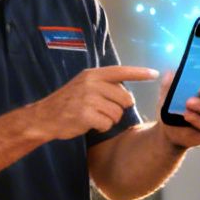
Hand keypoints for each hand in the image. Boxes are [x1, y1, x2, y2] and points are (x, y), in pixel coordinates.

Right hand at [36, 66, 155, 139]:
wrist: (44, 117)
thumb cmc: (67, 103)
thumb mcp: (83, 86)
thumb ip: (103, 85)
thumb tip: (127, 94)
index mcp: (93, 75)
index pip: (121, 71)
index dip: (140, 73)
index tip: (154, 73)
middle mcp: (92, 84)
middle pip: (125, 98)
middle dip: (119, 108)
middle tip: (102, 110)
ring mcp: (89, 99)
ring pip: (118, 113)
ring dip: (109, 119)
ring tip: (93, 116)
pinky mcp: (86, 114)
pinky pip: (108, 124)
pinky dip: (102, 127)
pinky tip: (89, 124)